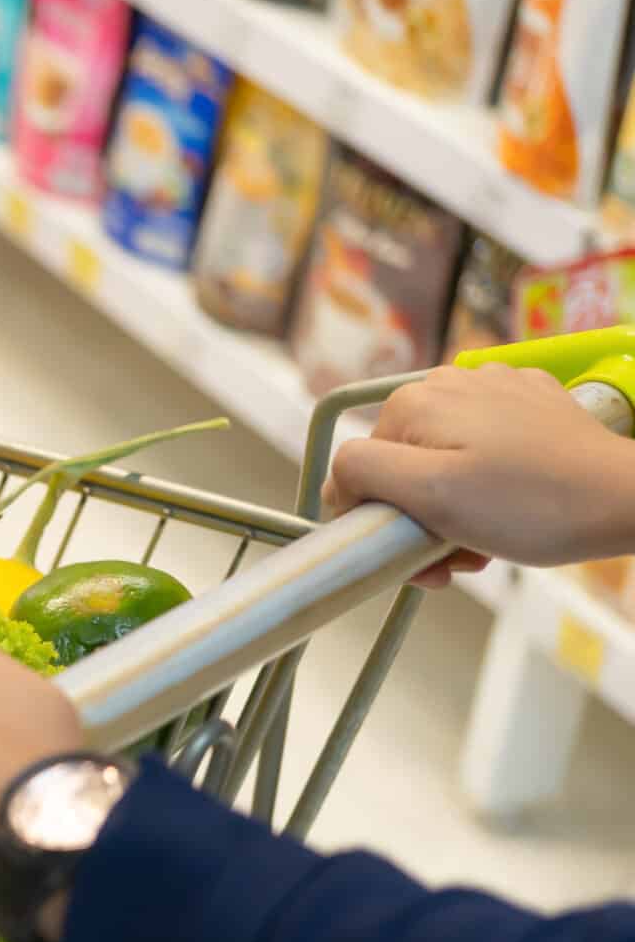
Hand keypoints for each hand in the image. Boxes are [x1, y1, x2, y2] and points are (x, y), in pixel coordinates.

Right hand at [321, 364, 634, 585]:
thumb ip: (361, 473)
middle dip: (419, 517)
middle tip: (455, 556)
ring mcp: (494, 389)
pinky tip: (511, 505)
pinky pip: (484, 447)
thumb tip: (336, 479)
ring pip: (442, 459)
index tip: (418, 557)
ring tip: (486, 538)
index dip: (381, 523)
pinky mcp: (531, 403)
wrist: (625, 498)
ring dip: (453, 507)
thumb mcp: (429, 495)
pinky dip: (487, 483)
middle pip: (402, 464)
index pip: (360, 470)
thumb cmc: (532, 505)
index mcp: (414, 404)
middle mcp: (448, 383)